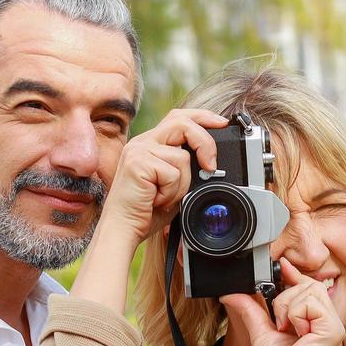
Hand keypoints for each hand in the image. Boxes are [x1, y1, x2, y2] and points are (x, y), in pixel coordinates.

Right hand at [100, 108, 227, 243]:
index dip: (202, 117)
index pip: (178, 118)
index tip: (222, 123)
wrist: (123, 228)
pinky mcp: (137, 163)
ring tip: (166, 197)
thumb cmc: (146, 211)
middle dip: (204, 142)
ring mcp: (138, 151)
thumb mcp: (173, 185)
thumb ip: (186, 168)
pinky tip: (157, 200)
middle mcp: (142, 142)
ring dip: (182, 184)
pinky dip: (172, 192)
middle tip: (211, 166)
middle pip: (182, 122)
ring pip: (182, 156)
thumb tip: (210, 162)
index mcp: (150, 144)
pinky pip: (173, 173)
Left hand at [220, 259, 345, 345]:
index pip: (308, 285)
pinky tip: (295, 333)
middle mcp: (326, 320)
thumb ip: (250, 309)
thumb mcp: (260, 331)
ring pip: (308, 289)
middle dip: (284, 299)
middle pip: (307, 283)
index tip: (281, 264)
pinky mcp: (332, 328)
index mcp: (313, 320)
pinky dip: (295, 315)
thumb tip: (231, 293)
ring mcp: (332, 324)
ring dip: (288, 308)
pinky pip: (310, 302)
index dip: (294, 273)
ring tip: (287, 330)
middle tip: (280, 324)